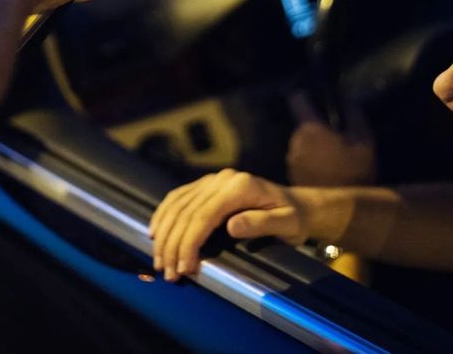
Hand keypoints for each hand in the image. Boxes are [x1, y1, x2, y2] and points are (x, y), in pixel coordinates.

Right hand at [148, 168, 307, 280]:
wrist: (297, 205)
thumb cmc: (293, 219)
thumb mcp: (286, 224)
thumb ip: (260, 223)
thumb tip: (231, 226)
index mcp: (240, 187)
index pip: (203, 216)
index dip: (189, 243)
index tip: (184, 268)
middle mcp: (222, 179)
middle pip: (186, 212)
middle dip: (173, 244)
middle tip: (168, 272)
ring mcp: (212, 180)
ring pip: (177, 205)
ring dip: (164, 234)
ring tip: (159, 261)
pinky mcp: (206, 185)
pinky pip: (178, 198)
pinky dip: (163, 215)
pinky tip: (154, 232)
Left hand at [286, 92, 376, 186]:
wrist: (345, 209)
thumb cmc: (356, 171)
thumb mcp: (364, 140)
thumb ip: (354, 114)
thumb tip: (347, 98)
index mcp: (310, 129)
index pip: (297, 99)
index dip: (305, 95)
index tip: (315, 97)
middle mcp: (295, 141)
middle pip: (301, 123)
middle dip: (314, 125)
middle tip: (334, 134)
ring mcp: (292, 159)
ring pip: (301, 141)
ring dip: (312, 143)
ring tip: (331, 154)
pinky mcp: (292, 173)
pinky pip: (300, 156)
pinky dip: (310, 157)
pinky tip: (325, 167)